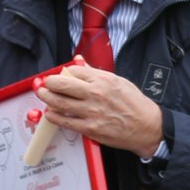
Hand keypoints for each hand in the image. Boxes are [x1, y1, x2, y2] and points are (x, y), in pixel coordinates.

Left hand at [35, 62, 162, 158]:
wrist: (147, 127)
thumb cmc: (135, 104)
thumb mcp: (119, 81)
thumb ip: (96, 72)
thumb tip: (79, 61)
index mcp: (103, 80)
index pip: (74, 71)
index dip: (63, 73)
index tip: (58, 75)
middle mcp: (96, 94)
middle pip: (62, 85)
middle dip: (48, 83)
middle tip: (43, 84)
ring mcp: (92, 112)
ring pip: (60, 103)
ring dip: (47, 99)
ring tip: (42, 96)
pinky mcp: (90, 129)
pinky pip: (65, 121)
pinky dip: (54, 117)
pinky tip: (50, 113)